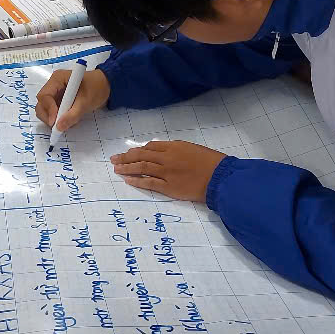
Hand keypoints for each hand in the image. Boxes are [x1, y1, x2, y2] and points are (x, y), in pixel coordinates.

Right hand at [35, 68, 109, 129]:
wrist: (106, 86)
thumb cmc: (97, 88)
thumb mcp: (86, 102)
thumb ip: (73, 115)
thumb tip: (59, 127)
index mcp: (58, 79)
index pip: (45, 95)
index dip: (48, 109)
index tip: (55, 122)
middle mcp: (53, 85)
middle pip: (42, 103)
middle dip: (49, 116)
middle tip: (59, 126)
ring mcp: (56, 93)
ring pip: (46, 110)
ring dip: (55, 119)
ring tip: (70, 122)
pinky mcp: (59, 101)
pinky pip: (54, 112)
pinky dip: (60, 119)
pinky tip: (71, 119)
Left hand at [110, 138, 224, 201]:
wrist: (220, 177)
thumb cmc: (212, 162)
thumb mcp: (193, 149)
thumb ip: (177, 151)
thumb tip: (165, 154)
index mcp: (174, 146)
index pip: (150, 146)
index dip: (138, 150)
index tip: (129, 152)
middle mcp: (167, 157)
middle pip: (141, 155)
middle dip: (126, 157)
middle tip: (114, 159)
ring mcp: (166, 172)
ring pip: (141, 167)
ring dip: (127, 168)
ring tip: (116, 169)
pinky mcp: (168, 187)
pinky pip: (148, 182)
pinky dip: (137, 180)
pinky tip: (127, 180)